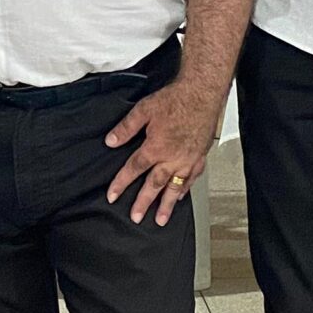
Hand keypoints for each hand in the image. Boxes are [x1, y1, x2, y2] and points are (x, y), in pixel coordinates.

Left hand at [103, 80, 226, 226]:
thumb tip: (110, 141)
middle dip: (143, 203)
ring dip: (166, 205)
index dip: (121, 184)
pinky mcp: (200, 156)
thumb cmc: (176, 99)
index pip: (133, 169)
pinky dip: (185, 189)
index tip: (112, 196)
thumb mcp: (144, 110)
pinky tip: (180, 196)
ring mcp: (188, 160)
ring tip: (160, 219)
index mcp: (155, 148)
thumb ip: (126, 128)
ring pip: (175, 187)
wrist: (202, 93)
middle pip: (154, 185)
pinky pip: (191, 178)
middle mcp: (172, 158)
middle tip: (136, 217)